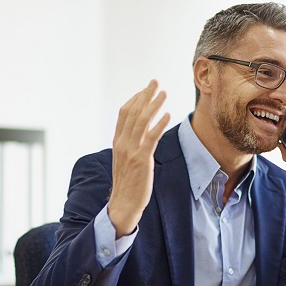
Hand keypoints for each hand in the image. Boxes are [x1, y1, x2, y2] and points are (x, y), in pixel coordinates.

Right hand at [108, 80, 170, 237]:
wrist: (123, 204)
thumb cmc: (127, 184)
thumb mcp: (124, 160)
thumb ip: (129, 145)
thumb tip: (139, 133)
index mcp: (117, 141)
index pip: (124, 113)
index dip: (135, 98)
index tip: (145, 89)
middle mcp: (122, 143)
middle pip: (133, 112)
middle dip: (145, 95)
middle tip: (155, 82)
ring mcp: (131, 151)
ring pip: (141, 121)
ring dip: (153, 105)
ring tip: (164, 93)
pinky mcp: (142, 160)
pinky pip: (151, 138)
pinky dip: (159, 124)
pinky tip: (167, 115)